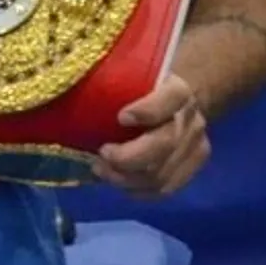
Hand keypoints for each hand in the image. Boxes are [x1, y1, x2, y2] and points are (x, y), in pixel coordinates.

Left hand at [93, 73, 209, 197]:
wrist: (182, 100)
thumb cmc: (144, 86)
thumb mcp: (132, 74)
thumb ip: (111, 78)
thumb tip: (70, 79)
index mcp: (177, 88)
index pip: (171, 97)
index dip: (148, 110)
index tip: (121, 117)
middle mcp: (190, 117)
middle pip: (164, 143)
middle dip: (128, 157)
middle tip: (101, 154)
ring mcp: (196, 143)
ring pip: (162, 172)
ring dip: (126, 178)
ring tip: (101, 170)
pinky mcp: (194, 164)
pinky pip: (166, 187)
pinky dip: (138, 190)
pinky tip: (118, 182)